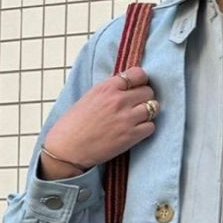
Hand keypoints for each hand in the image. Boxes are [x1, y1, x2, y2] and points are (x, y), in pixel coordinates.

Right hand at [42, 64, 159, 172]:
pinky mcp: (130, 136)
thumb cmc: (74, 124)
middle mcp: (119, 100)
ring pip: (153, 108)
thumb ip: (109, 90)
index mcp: (107, 87)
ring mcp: (126, 118)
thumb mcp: (90, 97)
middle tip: (137, 106)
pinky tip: (137, 131)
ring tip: (139, 119)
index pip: (138, 74)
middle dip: (145, 98)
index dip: (141, 81)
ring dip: (149, 113)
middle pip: (148, 91)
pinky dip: (147, 129)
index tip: (138, 88)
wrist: (68, 147)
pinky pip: (151, 127)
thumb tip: (126, 87)